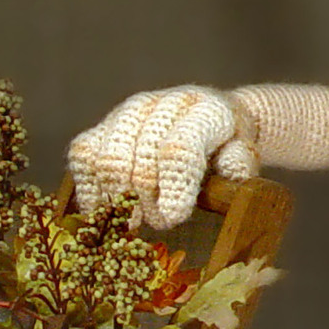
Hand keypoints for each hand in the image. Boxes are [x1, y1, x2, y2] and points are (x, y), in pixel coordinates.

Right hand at [67, 87, 256, 228]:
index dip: (173, 189)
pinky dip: (90, 188)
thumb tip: (228, 178)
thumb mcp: (244, 155)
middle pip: (140, 161)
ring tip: (134, 220)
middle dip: (146, 202)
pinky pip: (83, 155)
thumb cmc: (228, 146)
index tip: (173, 219)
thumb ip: (237, 166)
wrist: (210, 118)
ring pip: (107, 159)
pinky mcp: (106, 124)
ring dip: (117, 199)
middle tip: (159, 223)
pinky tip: (105, 211)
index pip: (179, 149)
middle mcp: (163, 106)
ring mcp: (130, 113)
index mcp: (205, 111)